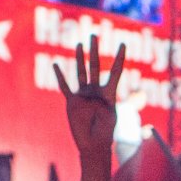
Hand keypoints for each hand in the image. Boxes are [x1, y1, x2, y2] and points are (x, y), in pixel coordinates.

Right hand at [57, 40, 127, 158]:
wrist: (94, 145)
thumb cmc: (105, 133)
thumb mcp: (108, 117)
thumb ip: (100, 106)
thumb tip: (89, 99)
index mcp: (109, 94)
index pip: (115, 72)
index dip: (120, 58)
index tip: (124, 44)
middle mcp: (96, 91)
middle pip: (95, 66)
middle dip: (95, 50)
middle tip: (95, 35)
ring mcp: (83, 96)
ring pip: (80, 72)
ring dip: (79, 58)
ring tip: (80, 44)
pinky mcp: (72, 103)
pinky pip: (65, 87)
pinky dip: (60, 77)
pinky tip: (56, 65)